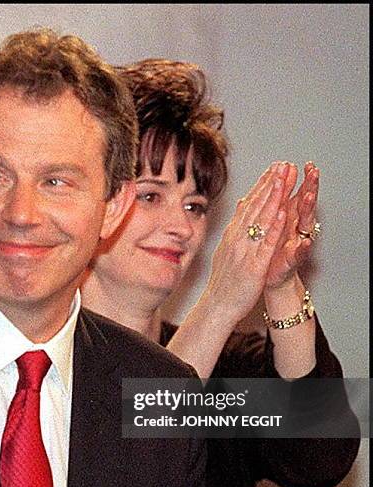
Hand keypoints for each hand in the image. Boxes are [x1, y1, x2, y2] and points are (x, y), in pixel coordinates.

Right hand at [204, 162, 287, 323]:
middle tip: (283, 165)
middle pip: (256, 207)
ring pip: (261, 221)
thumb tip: (242, 207)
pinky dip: (274, 228)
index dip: (262, 185)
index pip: (249, 205)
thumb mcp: (225, 250)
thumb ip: (235, 229)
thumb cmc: (223, 282)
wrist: (216, 306)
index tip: (273, 169)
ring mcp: (245, 252)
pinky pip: (265, 245)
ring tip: (284, 179)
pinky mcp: (253, 267)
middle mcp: (237, 239)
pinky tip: (282, 214)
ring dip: (274, 198)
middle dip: (271, 184)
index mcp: (231, 235)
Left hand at [264, 162, 318, 289]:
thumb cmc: (268, 253)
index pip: (292, 194)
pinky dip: (302, 248)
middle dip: (308, 187)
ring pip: (304, 224)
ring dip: (306, 210)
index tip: (295, 163)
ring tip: (307, 196)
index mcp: (285, 218)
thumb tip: (263, 188)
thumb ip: (267, 208)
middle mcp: (294, 229)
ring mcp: (296, 244)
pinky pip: (299, 254)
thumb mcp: (266, 227)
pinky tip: (304, 242)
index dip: (294, 179)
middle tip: (312, 172)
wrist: (269, 280)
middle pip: (303, 204)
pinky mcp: (293, 262)